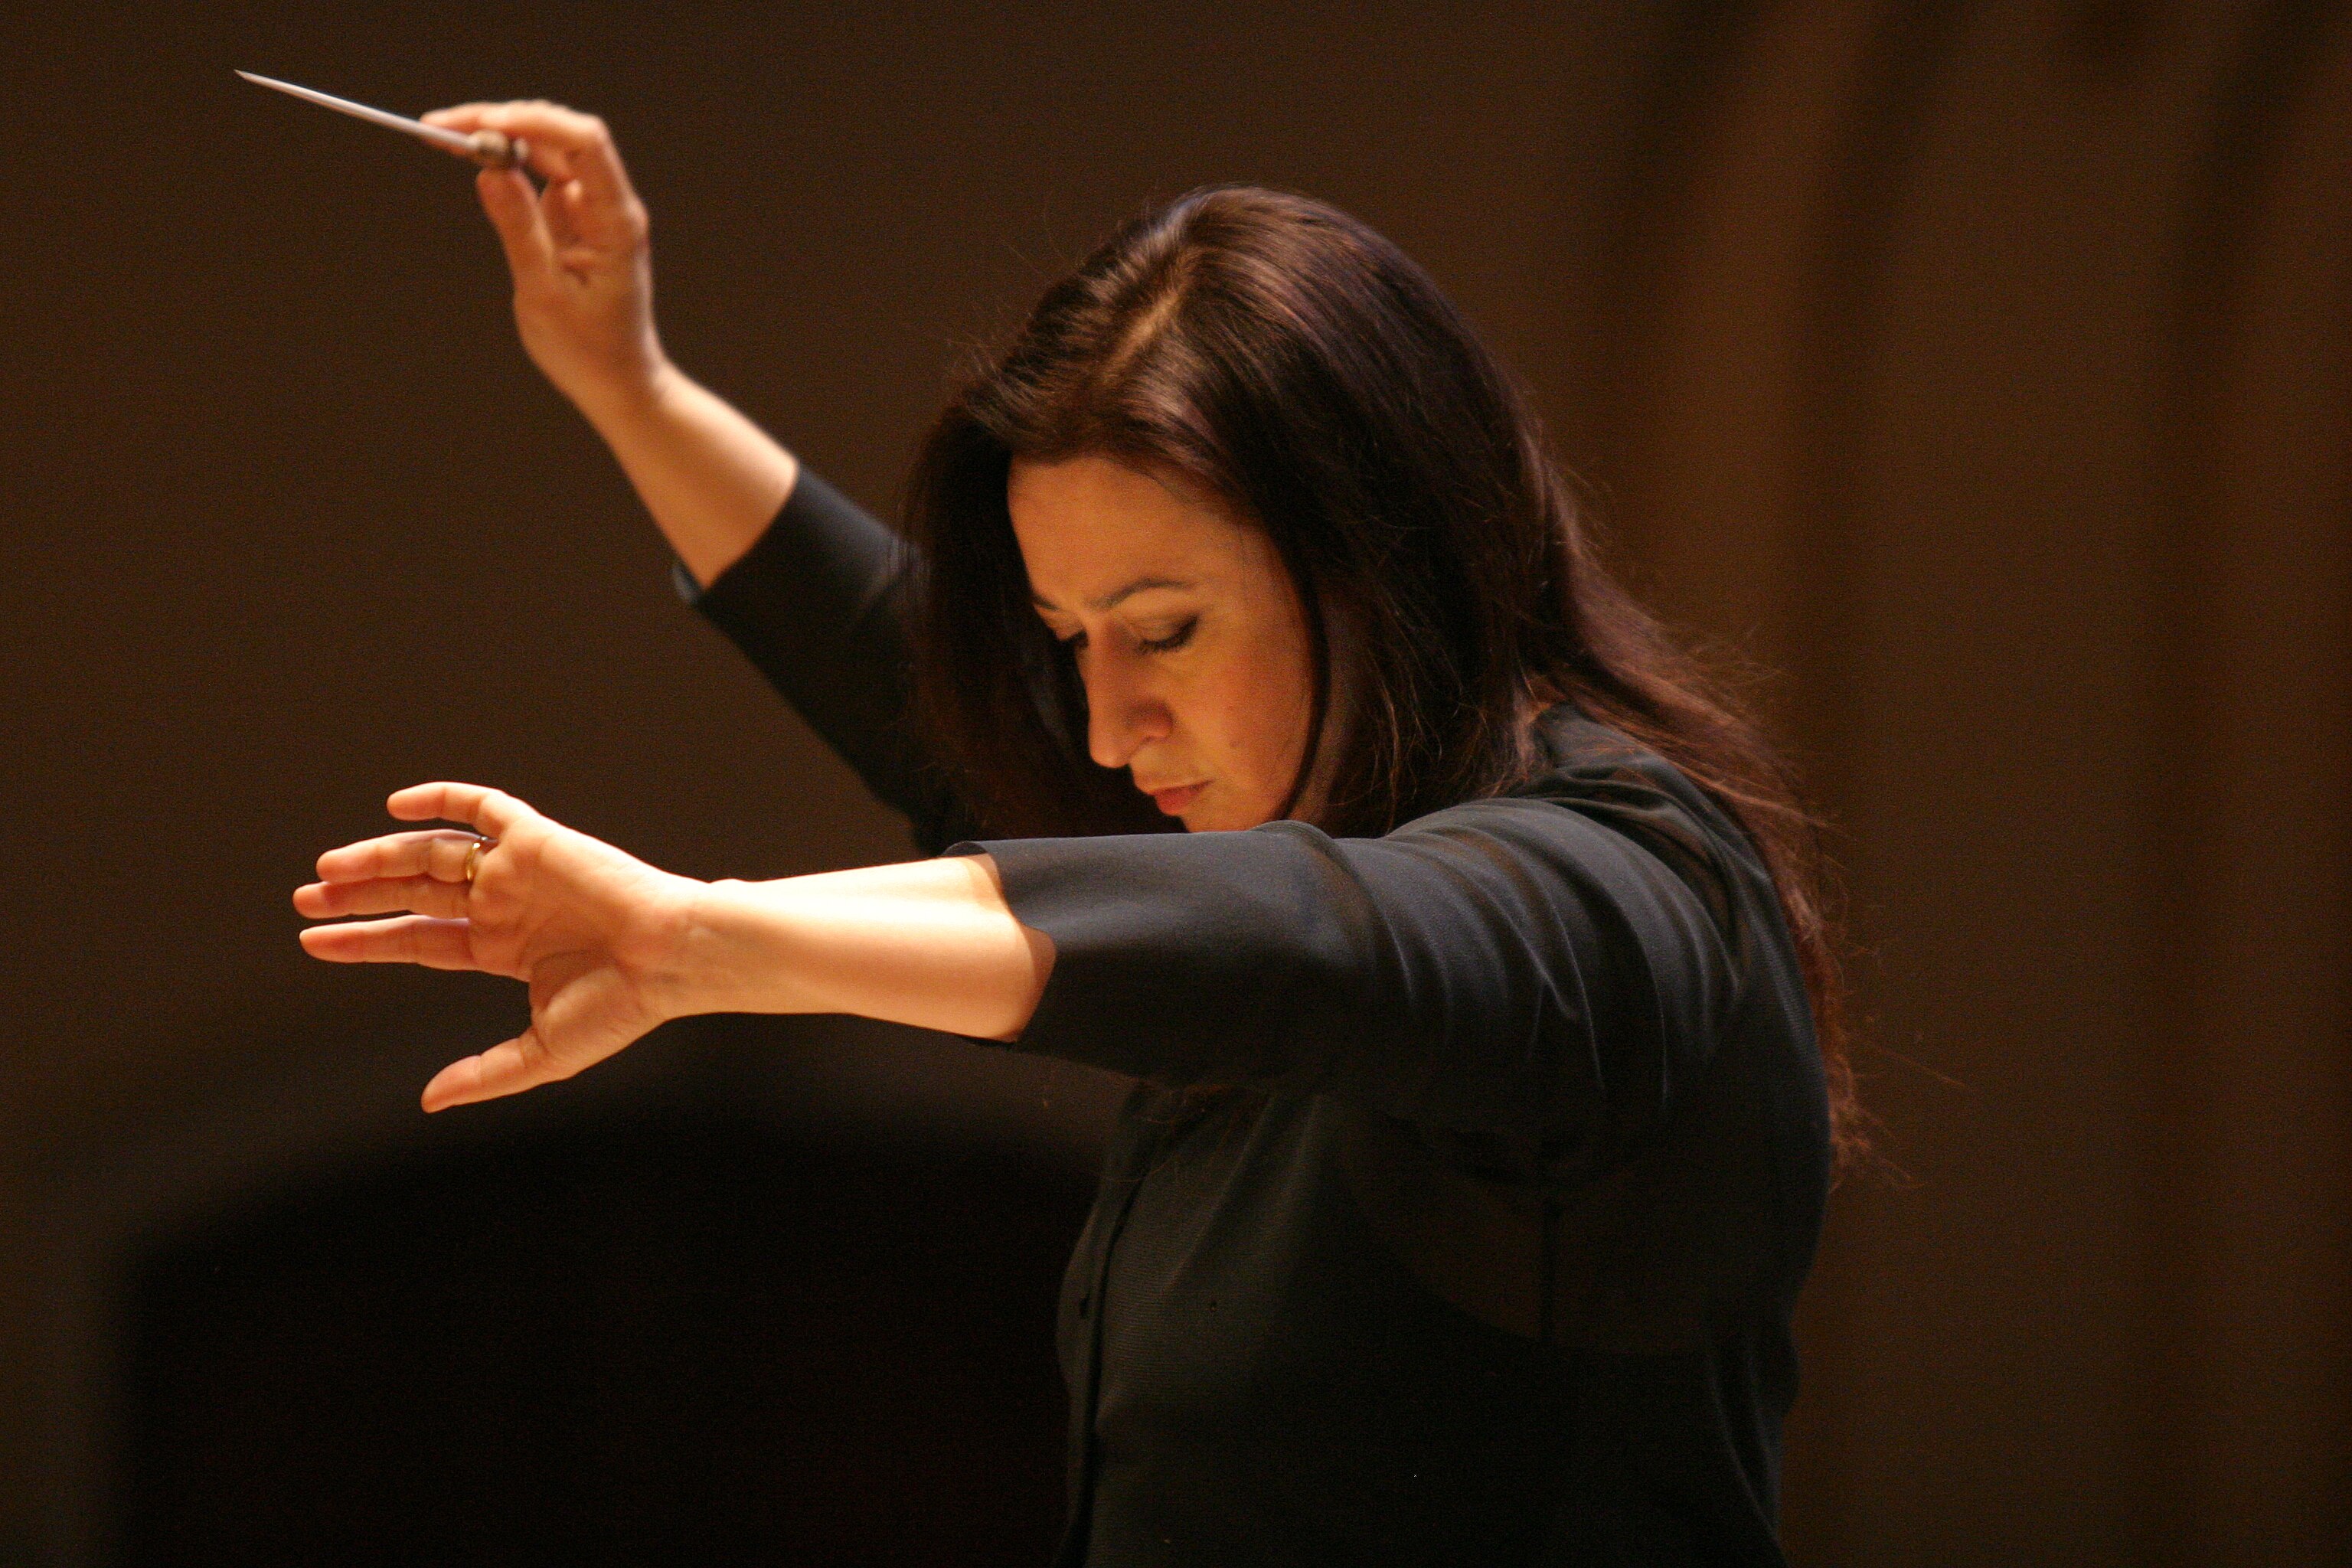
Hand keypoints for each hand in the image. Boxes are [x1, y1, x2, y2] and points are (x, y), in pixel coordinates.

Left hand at [295, 783, 702, 1111]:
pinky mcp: (537, 838)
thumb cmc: (621, 1007)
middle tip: (305, 898)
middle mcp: (503, 905)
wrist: (671, 956)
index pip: (417, 941)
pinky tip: (395, 806)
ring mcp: (518, 870)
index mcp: (501, 950)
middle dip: (358, 895)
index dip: (364, 941)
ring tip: (329, 868)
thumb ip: (485, 1073)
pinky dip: (442, 799)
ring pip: (433, 854)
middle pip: (413, 894)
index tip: (313, 940)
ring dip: (380, 857)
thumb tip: (428, 1102)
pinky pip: (483, 807)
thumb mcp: (542, 1053)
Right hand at [419, 101, 664, 411]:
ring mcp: (592, 209)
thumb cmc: (589, 350)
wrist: (618, 383)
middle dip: (501, 121)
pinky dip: (505, 160)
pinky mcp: (575, 218)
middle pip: (560, 136)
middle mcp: (609, 205)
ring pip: (546, 149)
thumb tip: (489, 171)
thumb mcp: (545, 294)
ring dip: (498, 136)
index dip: (533, 121)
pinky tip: (469, 155)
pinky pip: (540, 173)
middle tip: (439, 128)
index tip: (481, 125)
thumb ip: (519, 229)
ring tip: (442, 136)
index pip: (584, 143)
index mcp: (616, 222)